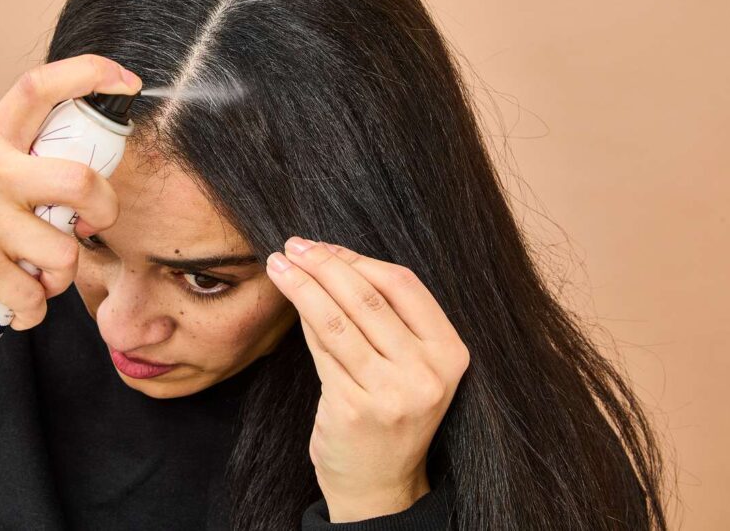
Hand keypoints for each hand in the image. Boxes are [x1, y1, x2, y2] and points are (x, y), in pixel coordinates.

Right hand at [0, 55, 141, 336]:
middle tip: (90, 225)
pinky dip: (32, 310)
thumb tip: (88, 175)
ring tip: (35, 274)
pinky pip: (36, 297)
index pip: (39, 88)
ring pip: (65, 252)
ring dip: (60, 276)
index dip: (90, 74)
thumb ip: (18, 162)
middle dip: (104, 210)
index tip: (127, 82)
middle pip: (80, 181)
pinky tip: (14, 302)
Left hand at [265, 237, 469, 522]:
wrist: (379, 483)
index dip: (360, 260)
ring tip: (278, 264)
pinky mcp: (354, 408)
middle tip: (295, 245)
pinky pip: (321, 350)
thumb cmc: (390, 413)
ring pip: (337, 321)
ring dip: (302, 286)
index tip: (326, 246)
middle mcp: (427, 373)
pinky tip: (288, 301)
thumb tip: (333, 259)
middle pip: (367, 298)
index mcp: (450, 352)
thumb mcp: (408, 366)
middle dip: (324, 264)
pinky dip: (302, 320)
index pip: (404, 285)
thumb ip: (385, 318)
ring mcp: (392, 393)